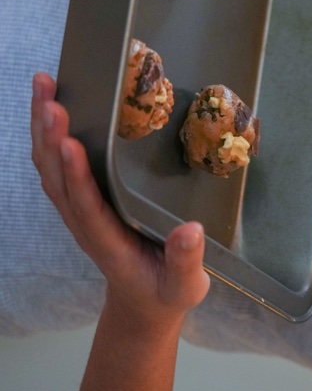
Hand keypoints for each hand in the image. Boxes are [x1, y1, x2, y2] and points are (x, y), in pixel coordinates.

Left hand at [30, 73, 209, 327]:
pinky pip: (55, 167)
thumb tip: (190, 229)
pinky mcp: (79, 203)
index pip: (87, 205)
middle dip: (50, 135)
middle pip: (56, 176)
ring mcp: (77, 213)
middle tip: (51, 94)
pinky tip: (51, 107)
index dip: (76, 176)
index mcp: (109, 242)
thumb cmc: (166, 292)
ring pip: (49, 167)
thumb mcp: (184, 285)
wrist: (141, 305)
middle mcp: (84, 224)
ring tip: (44, 85)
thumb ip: (186, 260)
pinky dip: (48, 135)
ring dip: (42, 127)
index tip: (70, 143)